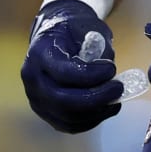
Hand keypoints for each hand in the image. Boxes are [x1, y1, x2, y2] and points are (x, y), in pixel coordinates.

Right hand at [21, 0, 123, 132]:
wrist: (55, 34)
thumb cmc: (73, 28)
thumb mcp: (87, 26)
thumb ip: (98, 48)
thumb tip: (110, 75)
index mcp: (40, 52)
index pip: (64, 73)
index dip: (91, 75)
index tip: (111, 69)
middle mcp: (32, 78)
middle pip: (63, 100)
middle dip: (97, 98)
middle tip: (118, 88)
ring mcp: (36, 98)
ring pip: (68, 117)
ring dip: (96, 112)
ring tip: (115, 98)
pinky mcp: (45, 111)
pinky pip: (69, 125)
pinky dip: (91, 120)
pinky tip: (106, 108)